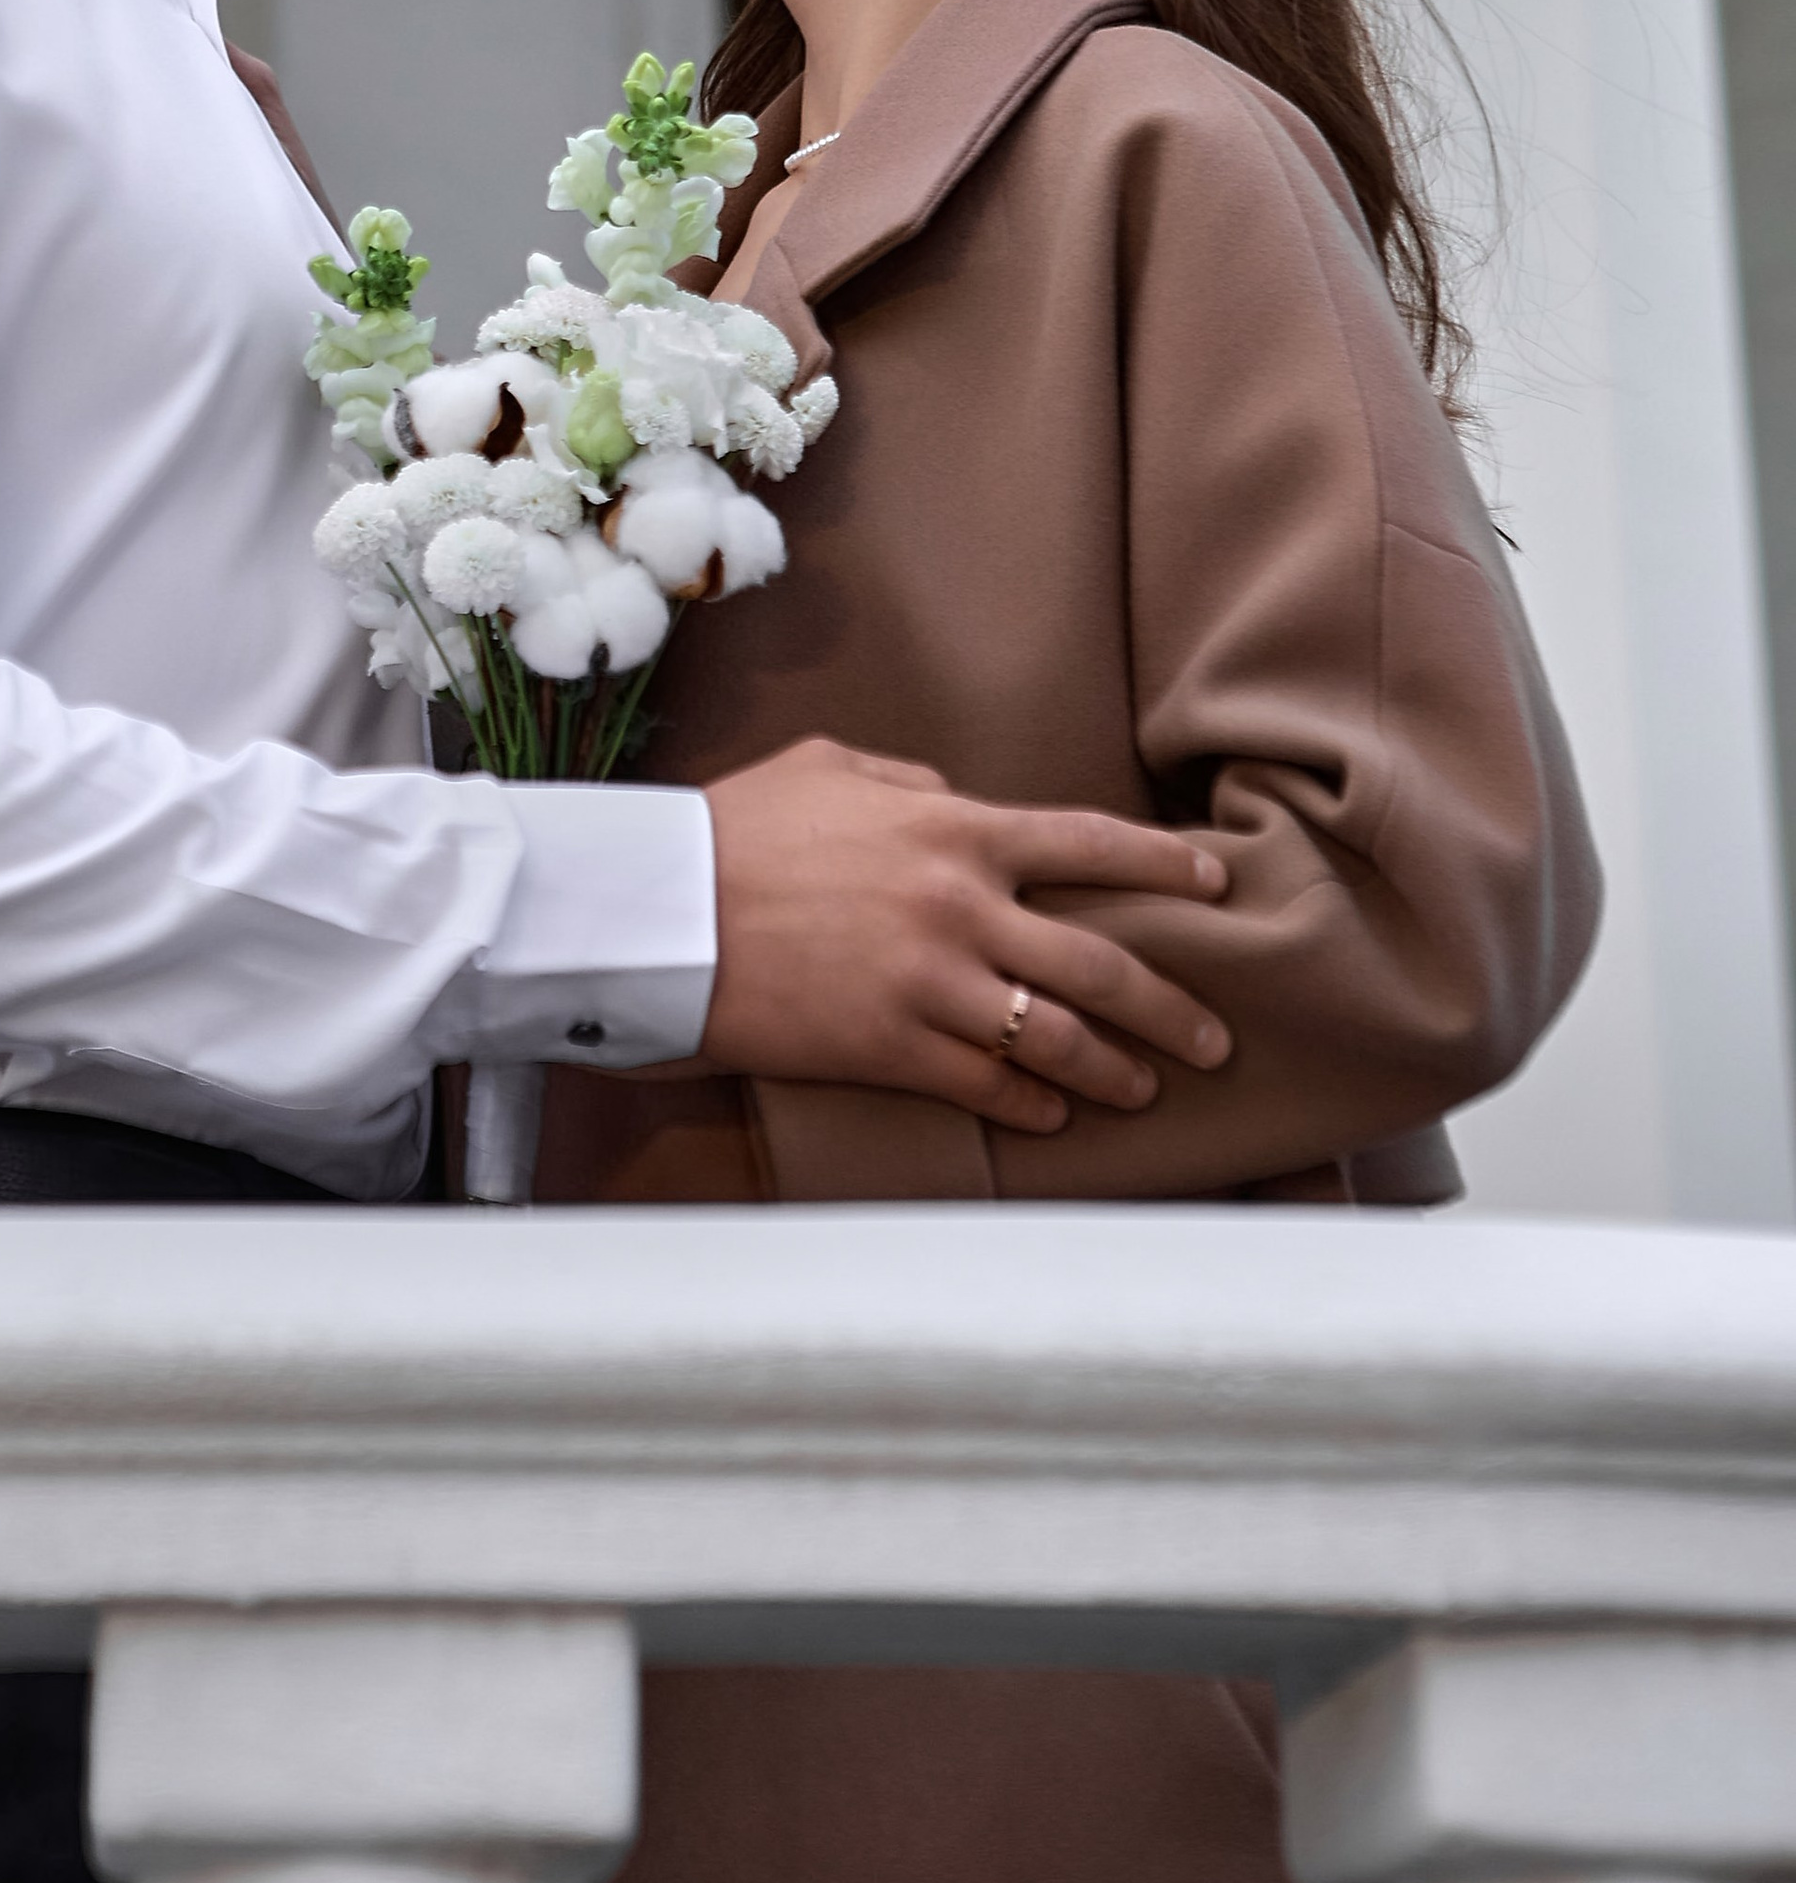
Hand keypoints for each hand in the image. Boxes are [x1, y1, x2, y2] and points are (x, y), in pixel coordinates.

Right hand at [697, 736, 1233, 1133]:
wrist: (667, 909)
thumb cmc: (738, 828)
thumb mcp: (828, 766)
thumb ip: (908, 777)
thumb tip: (951, 792)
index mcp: (955, 827)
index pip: (1093, 844)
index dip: (1166, 869)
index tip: (1216, 887)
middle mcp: (962, 905)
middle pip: (1102, 964)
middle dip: (1173, 1007)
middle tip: (1216, 1036)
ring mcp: (931, 982)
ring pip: (1057, 1039)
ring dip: (1115, 1071)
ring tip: (1146, 1090)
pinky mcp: (891, 1047)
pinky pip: (986, 1085)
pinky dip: (1032, 1105)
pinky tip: (1053, 1116)